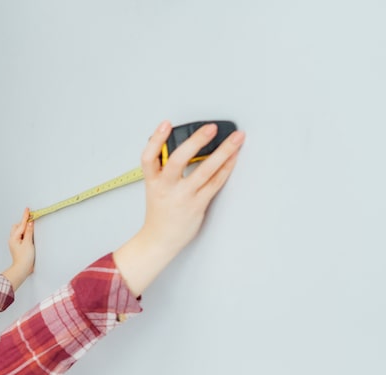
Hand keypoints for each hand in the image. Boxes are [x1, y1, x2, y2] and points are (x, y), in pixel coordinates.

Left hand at [1, 207, 34, 290]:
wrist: (22, 269)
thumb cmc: (24, 258)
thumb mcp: (28, 243)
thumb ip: (29, 232)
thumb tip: (30, 223)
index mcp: (14, 238)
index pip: (21, 224)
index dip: (25, 216)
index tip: (27, 209)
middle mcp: (13, 240)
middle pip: (17, 227)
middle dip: (23, 222)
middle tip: (31, 220)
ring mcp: (15, 243)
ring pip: (19, 232)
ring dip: (24, 229)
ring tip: (31, 228)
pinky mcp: (18, 247)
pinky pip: (21, 237)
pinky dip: (25, 234)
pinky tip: (29, 235)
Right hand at [113, 120, 244, 294]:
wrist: (159, 240)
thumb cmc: (160, 214)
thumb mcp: (155, 189)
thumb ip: (166, 170)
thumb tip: (189, 148)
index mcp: (152, 182)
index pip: (149, 158)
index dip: (156, 139)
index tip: (166, 124)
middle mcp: (166, 188)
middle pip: (178, 160)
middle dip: (195, 141)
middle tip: (210, 128)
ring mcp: (183, 197)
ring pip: (204, 170)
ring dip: (223, 151)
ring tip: (236, 138)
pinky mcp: (197, 204)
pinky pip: (215, 183)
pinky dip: (226, 168)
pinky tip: (233, 157)